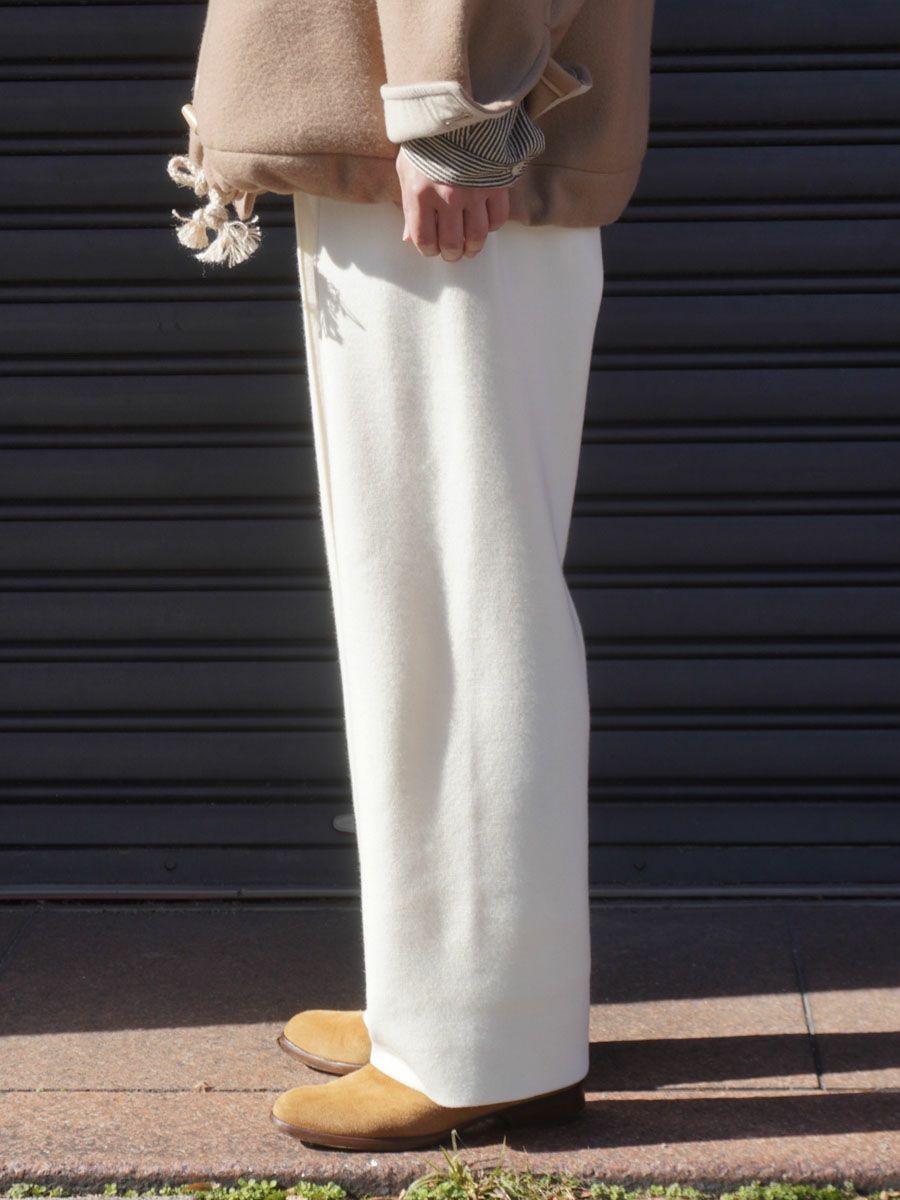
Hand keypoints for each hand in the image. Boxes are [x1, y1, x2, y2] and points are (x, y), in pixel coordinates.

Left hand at [395, 148, 510, 261]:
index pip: (424, 240)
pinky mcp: (495, 183)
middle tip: (453, 253)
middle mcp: (447, 197)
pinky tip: (485, 223)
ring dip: (472, 247)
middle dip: (452, 254)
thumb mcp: (407, 170)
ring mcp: (473, 191)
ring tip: (469, 247)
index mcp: (420, 194)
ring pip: (476, 237)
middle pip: (452, 244)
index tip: (433, 250)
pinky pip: (498, 218)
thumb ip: (409, 206)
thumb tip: (409, 238)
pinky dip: (492, 226)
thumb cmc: (425, 140)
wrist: (455, 107)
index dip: (429, 251)